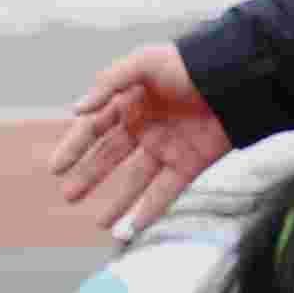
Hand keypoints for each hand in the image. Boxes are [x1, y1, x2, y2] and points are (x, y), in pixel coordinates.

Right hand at [42, 42, 228, 244]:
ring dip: (117, 202)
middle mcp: (145, 127)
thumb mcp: (145, 62)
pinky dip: (148, 213)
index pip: (94, 128)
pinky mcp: (189, 165)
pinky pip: (164, 193)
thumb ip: (109, 83)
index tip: (56, 167)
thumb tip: (76, 110)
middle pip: (110, 157)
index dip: (74, 146)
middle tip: (69, 195)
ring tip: (98, 222)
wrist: (237, 78)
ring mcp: (167, 148)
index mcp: (130, 102)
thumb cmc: (189, 64)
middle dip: (89, 175)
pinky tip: (130, 230)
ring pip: (135, 181)